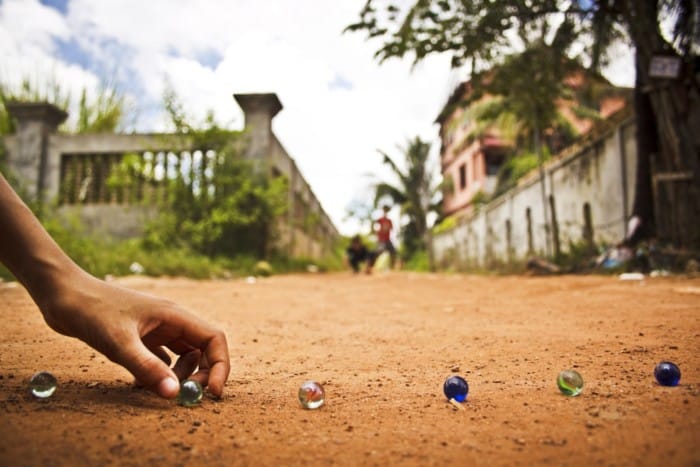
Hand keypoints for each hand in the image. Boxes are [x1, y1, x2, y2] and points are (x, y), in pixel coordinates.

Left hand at [37, 269, 229, 398]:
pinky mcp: (141, 337)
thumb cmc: (91, 310)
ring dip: (179, 376)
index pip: (213, 339)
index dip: (220, 365)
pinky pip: (162, 359)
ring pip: (184, 356)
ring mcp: (156, 329)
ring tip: (158, 390)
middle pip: (202, 349)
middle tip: (185, 396)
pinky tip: (141, 385)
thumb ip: (147, 368)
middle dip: (201, 374)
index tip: (213, 392)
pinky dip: (159, 374)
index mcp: (174, 316)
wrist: (62, 295)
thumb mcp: (119, 342)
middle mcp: (171, 321)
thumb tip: (174, 394)